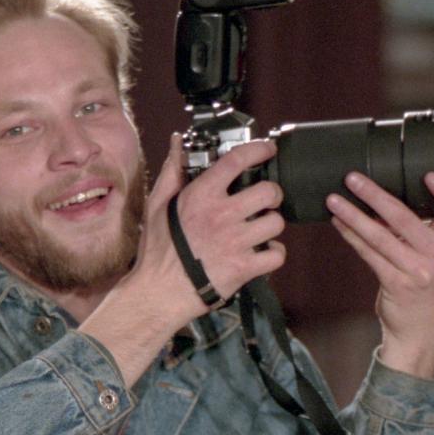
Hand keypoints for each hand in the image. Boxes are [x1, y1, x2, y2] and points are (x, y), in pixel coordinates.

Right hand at [170, 135, 286, 306]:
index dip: (259, 150)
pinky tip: (263, 253)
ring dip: (272, 225)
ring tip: (261, 229)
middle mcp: (222, 215)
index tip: (268, 150)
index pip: (238, 160)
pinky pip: (276, 255)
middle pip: (269, 192)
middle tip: (265, 201)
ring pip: (276, 223)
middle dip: (272, 194)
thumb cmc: (157, 251)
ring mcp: (235, 242)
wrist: (158, 293)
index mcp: (202, 195)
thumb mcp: (157, 205)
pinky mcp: (243, 268)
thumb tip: (177, 141)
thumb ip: (172, 171)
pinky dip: (274, 254)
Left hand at [327, 172, 433, 377]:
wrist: (420, 330)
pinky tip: (339, 223)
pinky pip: (369, 254)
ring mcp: (418, 272)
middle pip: (405, 218)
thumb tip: (376, 199)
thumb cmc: (424, 286)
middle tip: (353, 178)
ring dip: (353, 215)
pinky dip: (351, 236)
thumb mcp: (430, 256)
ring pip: (380, 236)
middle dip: (375, 195)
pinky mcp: (396, 284)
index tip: (429, 174)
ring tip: (334, 200)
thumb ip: (413, 231)